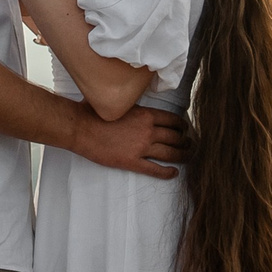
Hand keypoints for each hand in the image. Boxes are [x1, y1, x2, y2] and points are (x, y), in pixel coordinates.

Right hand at [71, 106, 189, 178]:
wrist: (81, 127)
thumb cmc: (96, 112)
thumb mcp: (120, 102)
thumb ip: (133, 104)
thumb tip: (135, 98)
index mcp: (146, 115)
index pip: (174, 120)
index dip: (183, 126)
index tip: (185, 129)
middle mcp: (148, 131)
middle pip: (176, 138)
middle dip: (186, 142)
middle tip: (190, 144)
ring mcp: (141, 148)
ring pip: (170, 154)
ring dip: (183, 156)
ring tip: (188, 157)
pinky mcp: (132, 162)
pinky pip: (155, 169)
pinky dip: (167, 172)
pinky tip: (174, 173)